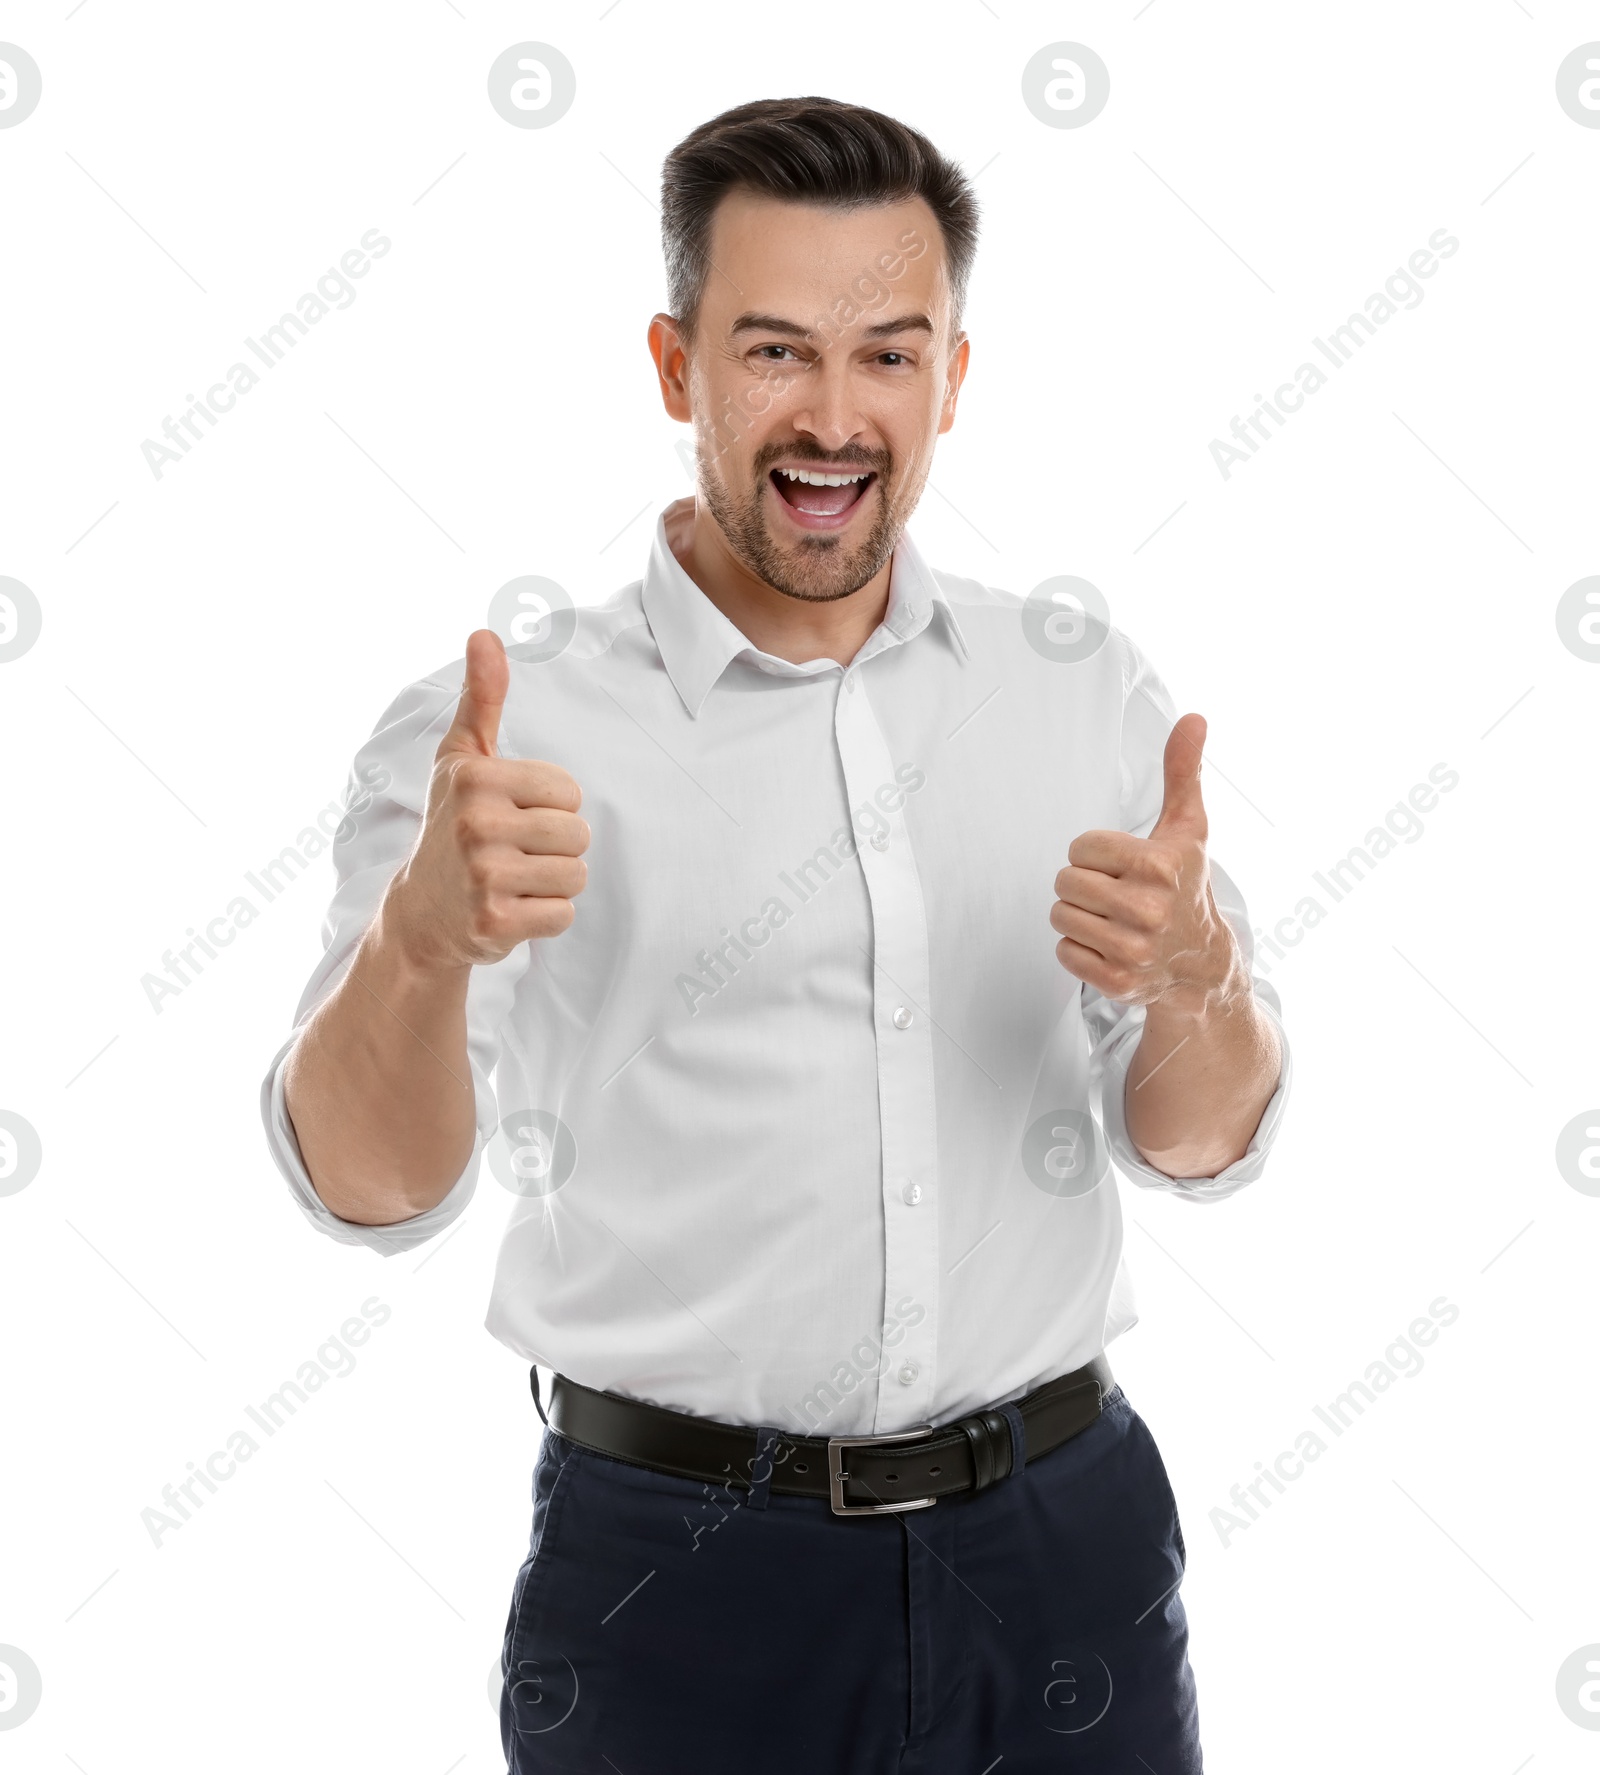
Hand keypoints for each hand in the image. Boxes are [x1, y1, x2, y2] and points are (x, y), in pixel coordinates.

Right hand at [383, 630, 589, 971]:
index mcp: (475, 778)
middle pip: (578, 834)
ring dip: (554, 883)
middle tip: (514, 854)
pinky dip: (546, 917)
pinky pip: (563, 914)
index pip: (569, 792)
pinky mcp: (495, 923)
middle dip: (556, 847)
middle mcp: (475, 824)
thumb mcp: (460, 758)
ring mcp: (483, 877)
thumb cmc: (451, 825)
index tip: (512, 816)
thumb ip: (481, 698)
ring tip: (514, 880)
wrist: (421, 914)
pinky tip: (512, 909)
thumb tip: (484, 634)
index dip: (552, 807)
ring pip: (575, 875)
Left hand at [1050, 713, 1245, 1018]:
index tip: (1125, 866)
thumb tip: (1193, 718)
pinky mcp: (1117, 981)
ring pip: (1060, 916)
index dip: (1097, 853)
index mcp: (1160, 866)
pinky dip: (1080, 949)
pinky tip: (1110, 946)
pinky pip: (1064, 952)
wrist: (1200, 963)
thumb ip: (1183, 772)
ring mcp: (1133, 950)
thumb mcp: (1188, 829)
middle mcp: (1149, 910)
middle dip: (1085, 884)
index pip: (1081, 846)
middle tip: (1116, 894)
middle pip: (1065, 881)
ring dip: (1079, 916)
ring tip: (1112, 919)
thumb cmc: (1186, 887)